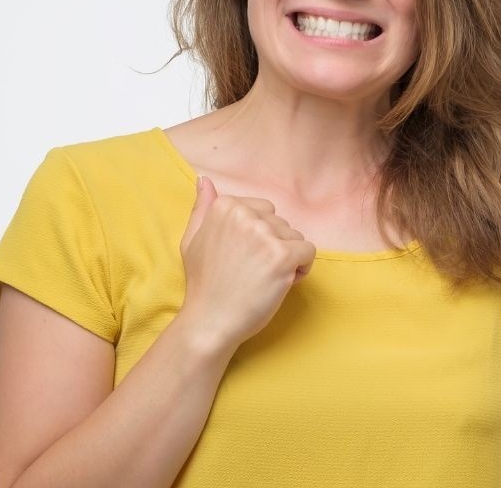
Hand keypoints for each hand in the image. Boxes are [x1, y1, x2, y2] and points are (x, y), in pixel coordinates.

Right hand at [177, 175, 316, 348]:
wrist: (210, 321)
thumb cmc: (204, 284)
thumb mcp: (192, 239)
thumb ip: (202, 207)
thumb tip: (205, 179)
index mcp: (225, 206)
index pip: (265, 211)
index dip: (260, 237)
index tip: (242, 258)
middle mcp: (245, 214)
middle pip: (282, 224)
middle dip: (274, 247)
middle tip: (252, 273)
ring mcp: (264, 234)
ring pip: (296, 238)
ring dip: (287, 259)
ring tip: (263, 280)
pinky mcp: (282, 256)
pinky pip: (309, 252)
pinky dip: (301, 270)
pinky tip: (280, 284)